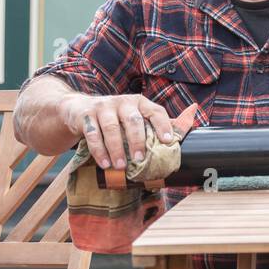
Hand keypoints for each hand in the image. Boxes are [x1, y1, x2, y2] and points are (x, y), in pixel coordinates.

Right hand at [60, 94, 198, 169]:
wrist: (78, 109)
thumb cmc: (115, 117)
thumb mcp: (135, 117)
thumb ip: (157, 123)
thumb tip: (190, 121)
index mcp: (140, 102)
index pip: (155, 111)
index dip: (164, 125)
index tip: (169, 142)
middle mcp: (123, 102)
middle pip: (133, 120)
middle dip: (138, 141)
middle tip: (140, 160)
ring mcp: (103, 107)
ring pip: (111, 127)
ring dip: (117, 148)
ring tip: (121, 166)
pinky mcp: (86, 115)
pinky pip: (93, 133)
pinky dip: (99, 150)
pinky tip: (105, 163)